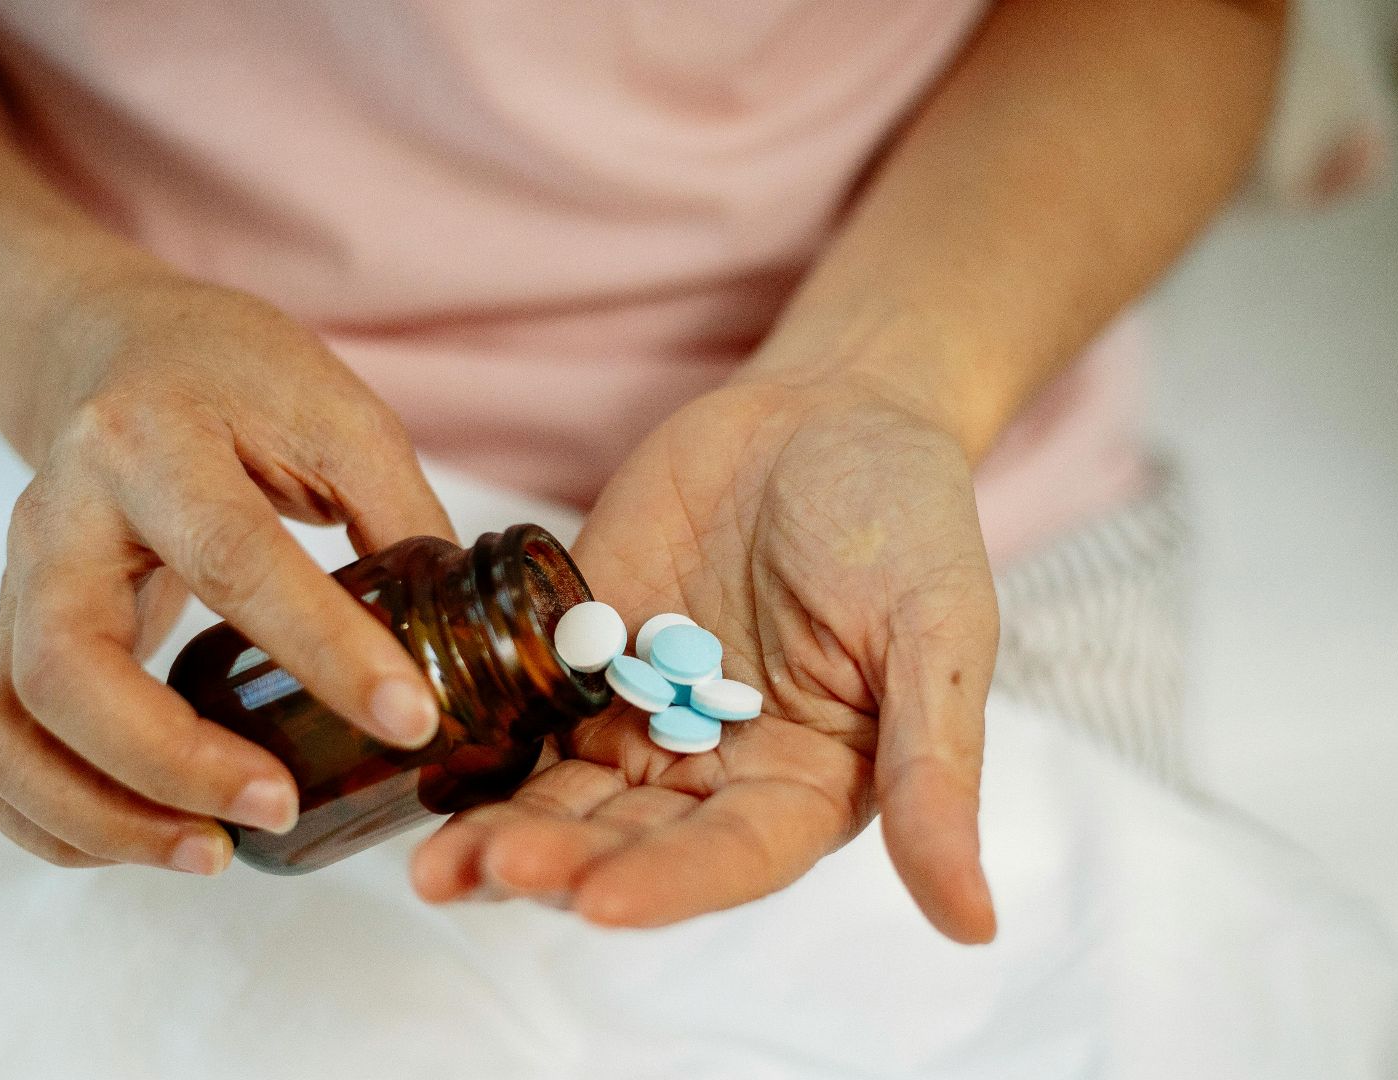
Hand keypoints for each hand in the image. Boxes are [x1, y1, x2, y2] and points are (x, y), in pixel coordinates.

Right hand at [0, 279, 453, 875]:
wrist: (111, 349)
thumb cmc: (232, 377)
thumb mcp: (335, 412)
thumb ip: (400, 516)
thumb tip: (478, 642)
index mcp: (152, 443)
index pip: (234, 558)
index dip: (325, 650)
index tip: (411, 720)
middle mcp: (57, 519)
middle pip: (65, 667)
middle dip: (170, 763)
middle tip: (277, 808)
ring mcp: (15, 585)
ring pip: (5, 728)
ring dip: (99, 815)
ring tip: (212, 851)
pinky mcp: (7, 637)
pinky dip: (52, 819)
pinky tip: (150, 838)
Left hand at [412, 379, 998, 941]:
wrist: (832, 407)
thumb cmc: (908, 517)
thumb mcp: (939, 634)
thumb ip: (937, 771)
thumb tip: (974, 924)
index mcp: (807, 784)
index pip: (731, 858)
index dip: (666, 885)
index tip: (598, 900)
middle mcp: (717, 767)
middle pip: (628, 840)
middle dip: (558, 861)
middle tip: (483, 869)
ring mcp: (644, 711)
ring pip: (564, 794)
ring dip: (500, 829)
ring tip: (432, 861)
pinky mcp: (586, 651)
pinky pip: (524, 709)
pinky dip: (477, 743)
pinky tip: (424, 764)